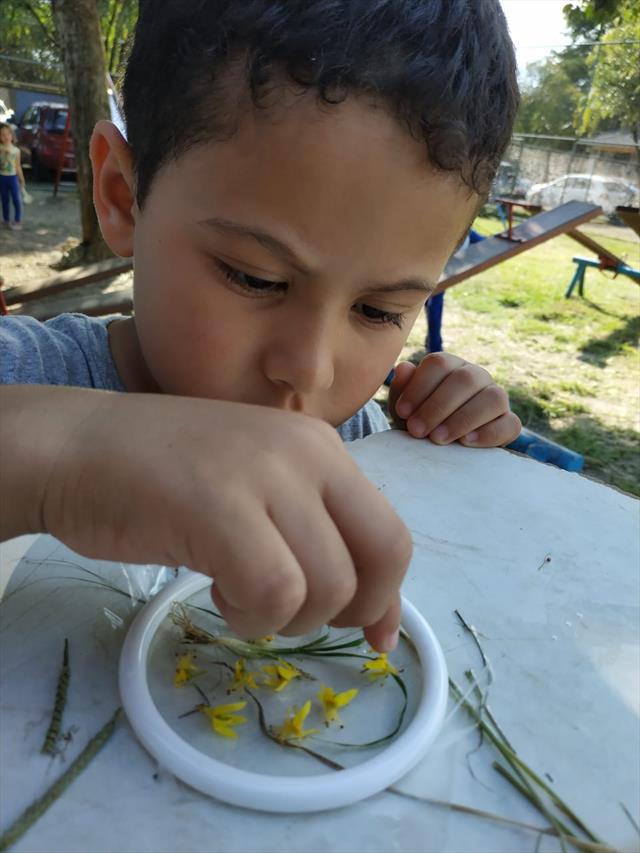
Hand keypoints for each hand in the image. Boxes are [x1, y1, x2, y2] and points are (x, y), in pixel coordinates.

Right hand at [3, 386, 410, 651]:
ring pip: (329, 585)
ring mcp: (265, 475)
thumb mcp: (259, 493)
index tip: (374, 638)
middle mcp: (307, 453)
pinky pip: (275, 592)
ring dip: (285, 617)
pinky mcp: (221, 507)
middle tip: (295, 614)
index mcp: (320, 448)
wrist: (76, 448)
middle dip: (354, 609)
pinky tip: (216, 592)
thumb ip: (315, 536)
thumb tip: (374, 619)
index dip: (387, 598)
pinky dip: (251, 615)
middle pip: (384, 556)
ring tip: (236, 592)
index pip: (389, 533)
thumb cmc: (164, 477)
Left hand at [388, 353, 520, 446]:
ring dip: (463, 419)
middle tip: (417, 431)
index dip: (419, 387)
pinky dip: (488, 434)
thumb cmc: (420, 422)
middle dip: (437, 407)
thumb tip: (404, 368)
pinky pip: (509, 424)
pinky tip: (465, 443)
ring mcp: (496, 398)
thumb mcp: (405, 409)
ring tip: (438, 438)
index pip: (439, 363)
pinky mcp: (509, 423)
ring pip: (492, 399)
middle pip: (464, 380)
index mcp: (450, 366)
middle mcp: (476, 376)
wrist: (439, 450)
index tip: (402, 412)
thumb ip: (402, 389)